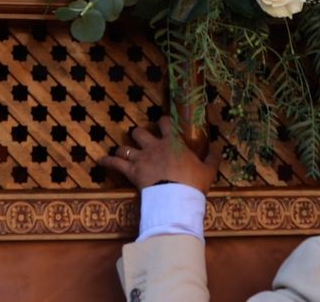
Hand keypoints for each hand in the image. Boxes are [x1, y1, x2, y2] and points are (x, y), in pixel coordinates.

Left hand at [100, 124, 220, 193]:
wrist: (176, 197)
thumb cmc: (193, 182)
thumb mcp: (208, 170)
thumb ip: (212, 157)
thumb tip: (219, 147)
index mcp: (172, 142)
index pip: (165, 124)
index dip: (162, 121)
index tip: (162, 122)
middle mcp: (154, 146)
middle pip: (140, 133)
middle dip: (138, 134)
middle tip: (139, 138)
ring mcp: (141, 158)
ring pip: (126, 147)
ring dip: (122, 148)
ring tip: (120, 150)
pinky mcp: (132, 171)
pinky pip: (115, 164)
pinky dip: (107, 162)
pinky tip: (100, 161)